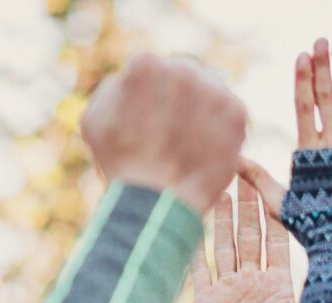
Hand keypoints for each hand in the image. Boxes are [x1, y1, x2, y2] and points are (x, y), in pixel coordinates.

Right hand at [84, 52, 246, 210]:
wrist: (159, 207)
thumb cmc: (121, 166)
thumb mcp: (95, 121)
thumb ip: (115, 89)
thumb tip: (132, 81)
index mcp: (146, 66)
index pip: (151, 67)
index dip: (148, 93)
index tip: (147, 115)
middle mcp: (183, 71)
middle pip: (183, 74)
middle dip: (177, 99)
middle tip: (170, 130)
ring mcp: (213, 92)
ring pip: (208, 90)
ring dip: (200, 111)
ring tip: (187, 142)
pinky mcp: (236, 115)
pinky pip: (229, 112)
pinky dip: (219, 129)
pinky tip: (205, 149)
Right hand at [192, 160, 297, 302]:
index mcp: (279, 286)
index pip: (277, 239)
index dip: (275, 212)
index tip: (274, 185)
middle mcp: (254, 284)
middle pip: (250, 234)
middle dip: (248, 202)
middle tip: (244, 170)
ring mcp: (229, 291)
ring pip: (224, 243)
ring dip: (222, 215)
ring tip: (221, 184)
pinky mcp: (206, 302)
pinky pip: (199, 266)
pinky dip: (195, 243)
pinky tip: (192, 219)